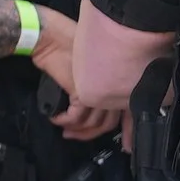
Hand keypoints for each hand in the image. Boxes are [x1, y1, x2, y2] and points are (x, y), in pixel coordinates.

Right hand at [31, 7, 123, 140]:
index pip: (128, 113)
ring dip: (76, 130)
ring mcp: (99, 91)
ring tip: (65, 129)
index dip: (125, 132)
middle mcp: (113, 87)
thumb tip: (94, 107)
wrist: (51, 36)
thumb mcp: (90, 67)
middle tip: (75, 136)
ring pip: (92, 124)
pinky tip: (56, 118)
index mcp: (119, 80)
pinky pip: (75, 117)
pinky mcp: (82, 92)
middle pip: (108, 123)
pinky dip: (64, 120)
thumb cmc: (68, 45)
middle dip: (90, 135)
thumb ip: (100, 85)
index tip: (121, 144)